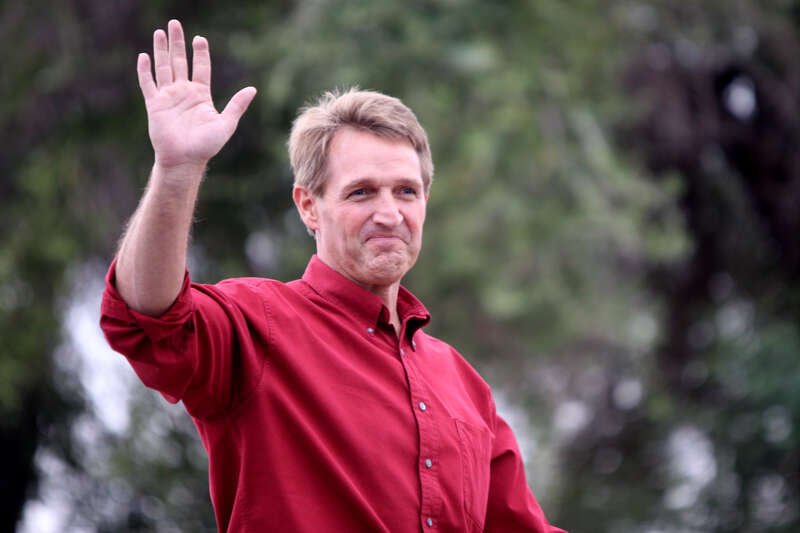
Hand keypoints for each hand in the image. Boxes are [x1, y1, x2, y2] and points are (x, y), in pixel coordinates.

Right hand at [138, 20, 256, 169]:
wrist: (185, 160)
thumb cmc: (206, 146)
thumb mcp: (226, 124)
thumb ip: (237, 105)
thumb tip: (252, 89)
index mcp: (201, 95)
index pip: (201, 67)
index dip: (200, 52)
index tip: (199, 39)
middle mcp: (184, 92)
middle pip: (179, 61)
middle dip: (177, 43)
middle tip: (174, 23)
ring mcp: (168, 97)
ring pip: (163, 67)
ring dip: (161, 50)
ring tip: (159, 32)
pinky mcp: (155, 105)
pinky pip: (148, 84)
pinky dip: (145, 70)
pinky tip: (144, 56)